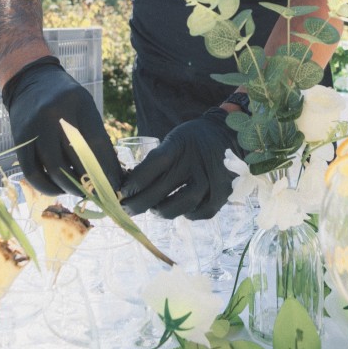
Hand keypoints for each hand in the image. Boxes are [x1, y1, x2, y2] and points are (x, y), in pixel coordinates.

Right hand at [2, 56, 123, 195]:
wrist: (31, 79)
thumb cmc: (65, 96)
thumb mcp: (85, 106)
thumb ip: (95, 135)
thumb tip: (110, 172)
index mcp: (78, 104)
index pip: (96, 143)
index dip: (107, 168)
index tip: (116, 185)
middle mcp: (55, 115)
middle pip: (76, 158)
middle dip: (90, 181)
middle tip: (99, 194)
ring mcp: (35, 128)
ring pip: (54, 169)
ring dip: (69, 187)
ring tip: (80, 192)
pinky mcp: (19, 140)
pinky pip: (32, 172)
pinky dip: (46, 186)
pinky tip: (58, 189)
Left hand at [119, 107, 242, 219]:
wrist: (225, 134)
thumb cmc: (192, 139)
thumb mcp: (173, 139)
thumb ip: (156, 160)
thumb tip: (130, 185)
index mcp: (179, 146)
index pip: (151, 168)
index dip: (133, 184)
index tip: (122, 192)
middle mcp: (195, 164)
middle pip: (161, 192)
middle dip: (138, 204)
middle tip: (128, 208)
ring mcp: (211, 180)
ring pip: (182, 206)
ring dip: (162, 212)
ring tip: (155, 209)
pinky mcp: (223, 192)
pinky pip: (201, 213)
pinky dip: (187, 214)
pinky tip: (180, 209)